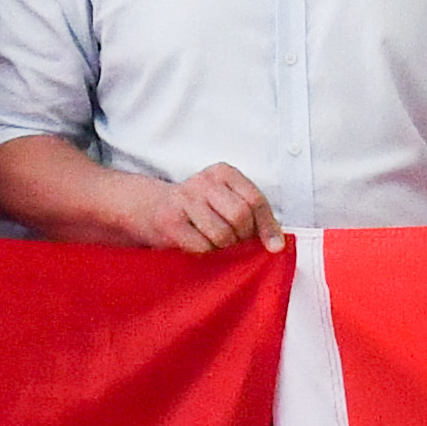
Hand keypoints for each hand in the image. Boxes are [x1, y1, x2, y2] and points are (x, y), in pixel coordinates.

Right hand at [138, 162, 278, 252]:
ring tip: (216, 243)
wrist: (151, 208)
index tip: (274, 247)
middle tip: (236, 243)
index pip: (255, 199)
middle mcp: (204, 181)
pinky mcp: (171, 221)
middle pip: (240, 216)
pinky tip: (200, 245)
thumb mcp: (225, 200)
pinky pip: (202, 246)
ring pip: (222, 234)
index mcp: (223, 172)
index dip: (267, 226)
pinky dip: (207, 253)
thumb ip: (251, 214)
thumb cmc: (198, 208)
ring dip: (224, 248)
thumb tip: (275, 244)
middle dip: (243, 238)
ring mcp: (185, 199)